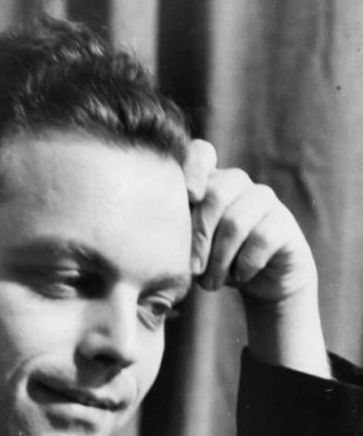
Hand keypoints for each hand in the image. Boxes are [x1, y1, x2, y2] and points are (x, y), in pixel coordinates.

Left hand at [183, 140, 329, 377]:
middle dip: (199, 238)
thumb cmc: (213, 263)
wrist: (261, 283)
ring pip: (236, 222)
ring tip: (211, 283)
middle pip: (215, 194)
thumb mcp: (187, 248)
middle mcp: (238, 184)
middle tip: (193, 270)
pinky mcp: (284, 224)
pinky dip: (244, 264)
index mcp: (209, 182)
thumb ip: (173, 235)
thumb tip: (151, 241)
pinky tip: (239, 277)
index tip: (188, 197)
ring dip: (219, 260)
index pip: (202, 152)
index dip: (193, 167)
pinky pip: (261, 238)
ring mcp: (264, 200)